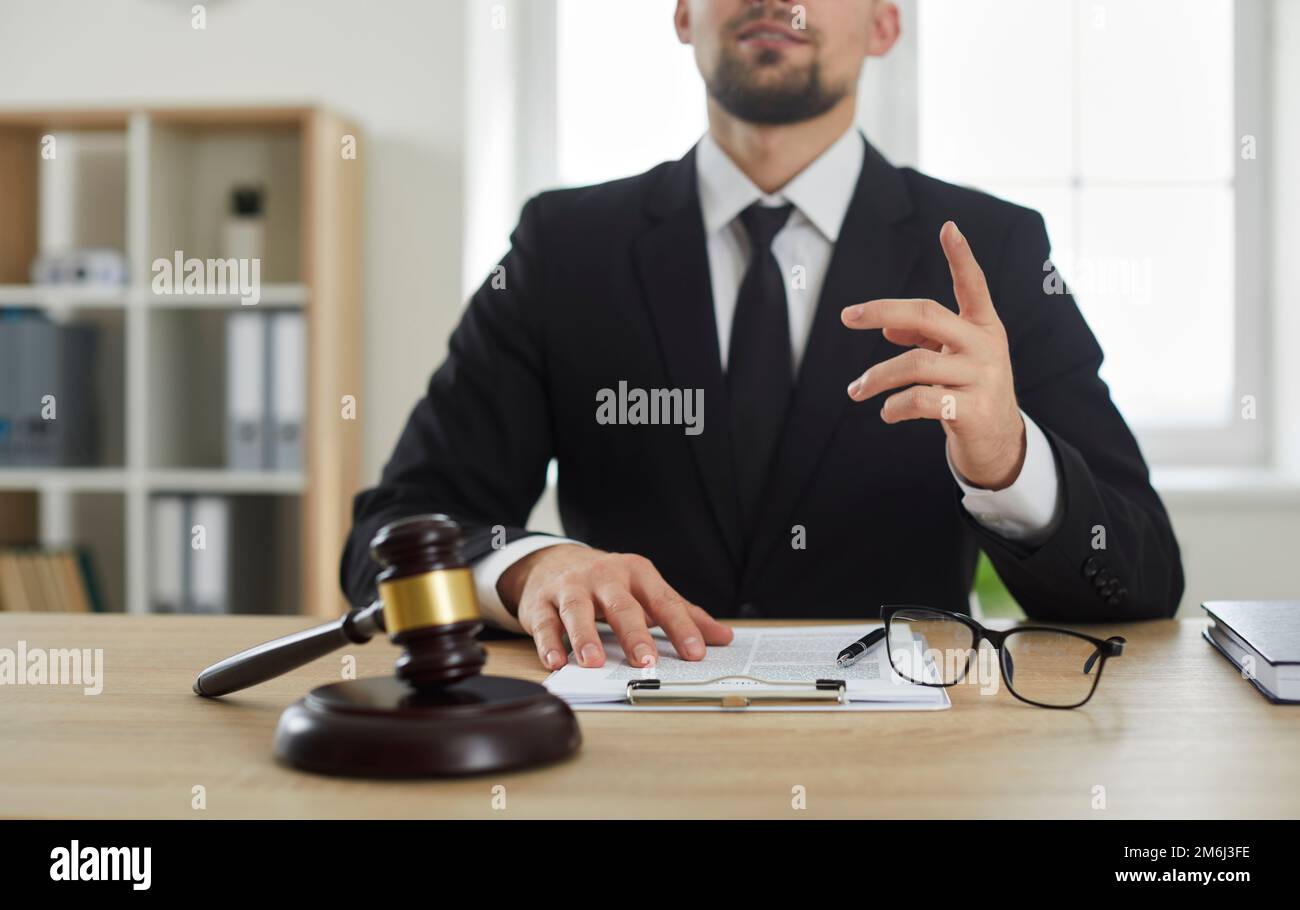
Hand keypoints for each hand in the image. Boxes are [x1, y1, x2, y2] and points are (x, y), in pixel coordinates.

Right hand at [497, 544, 733, 669]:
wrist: (554, 561)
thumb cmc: (609, 583)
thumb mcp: (646, 590)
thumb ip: (683, 614)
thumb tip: (723, 637)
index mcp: (637, 573)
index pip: (664, 601)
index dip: (681, 628)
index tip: (696, 653)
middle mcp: (604, 577)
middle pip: (622, 606)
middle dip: (634, 634)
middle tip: (646, 661)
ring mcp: (570, 587)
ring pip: (578, 610)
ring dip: (585, 637)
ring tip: (593, 662)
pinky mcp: (540, 601)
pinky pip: (544, 622)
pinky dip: (549, 643)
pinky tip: (555, 662)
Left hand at [841, 221, 1025, 489]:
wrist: (999, 443)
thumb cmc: (969, 390)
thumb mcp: (953, 358)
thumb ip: (925, 337)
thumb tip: (887, 325)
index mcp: (983, 326)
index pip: (974, 285)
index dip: (962, 256)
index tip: (949, 227)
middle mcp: (986, 346)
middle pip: (927, 315)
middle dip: (881, 311)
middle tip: (846, 316)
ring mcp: (982, 378)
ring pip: (914, 363)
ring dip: (876, 376)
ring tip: (856, 390)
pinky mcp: (973, 411)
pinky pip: (919, 400)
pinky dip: (893, 407)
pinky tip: (886, 413)